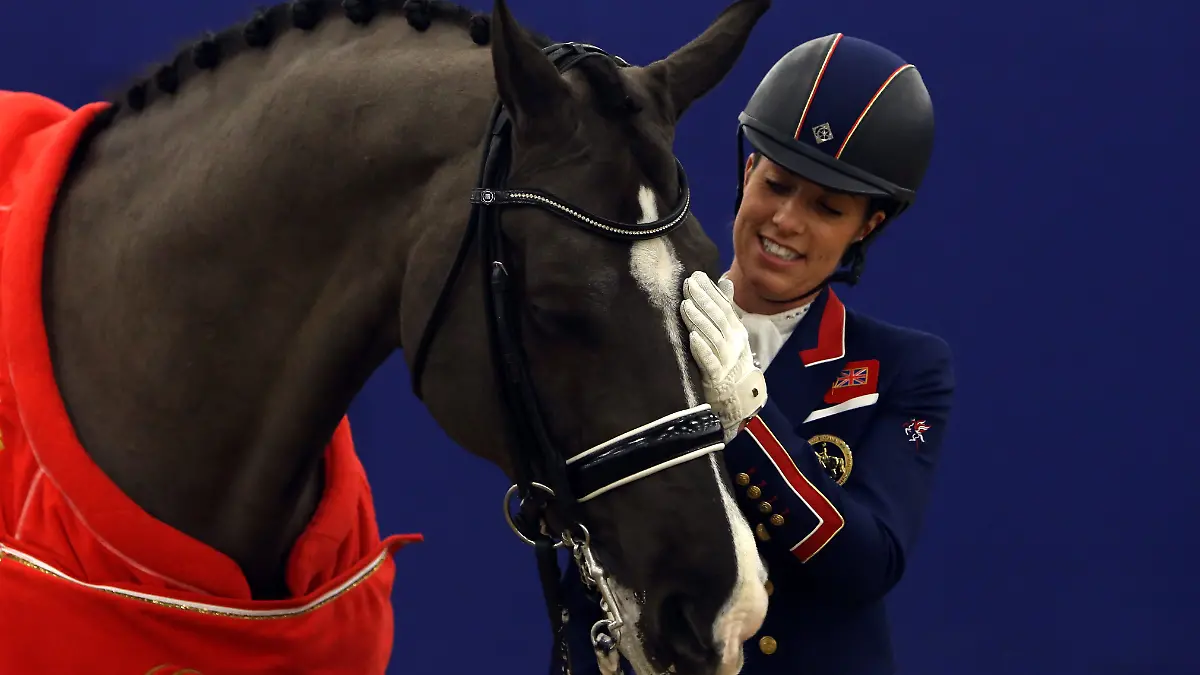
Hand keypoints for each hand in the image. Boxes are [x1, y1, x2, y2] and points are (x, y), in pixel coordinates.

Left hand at [680, 271, 766, 440]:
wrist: (738, 396)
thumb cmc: (729, 360)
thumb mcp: (730, 333)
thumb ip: (725, 308)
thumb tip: (724, 281)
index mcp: (736, 331)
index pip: (723, 307)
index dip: (710, 292)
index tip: (696, 276)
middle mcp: (734, 344)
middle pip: (718, 319)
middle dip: (703, 301)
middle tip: (688, 285)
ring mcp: (727, 361)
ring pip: (713, 338)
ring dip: (700, 321)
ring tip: (686, 306)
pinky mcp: (716, 378)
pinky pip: (709, 363)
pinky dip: (702, 350)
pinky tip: (692, 338)